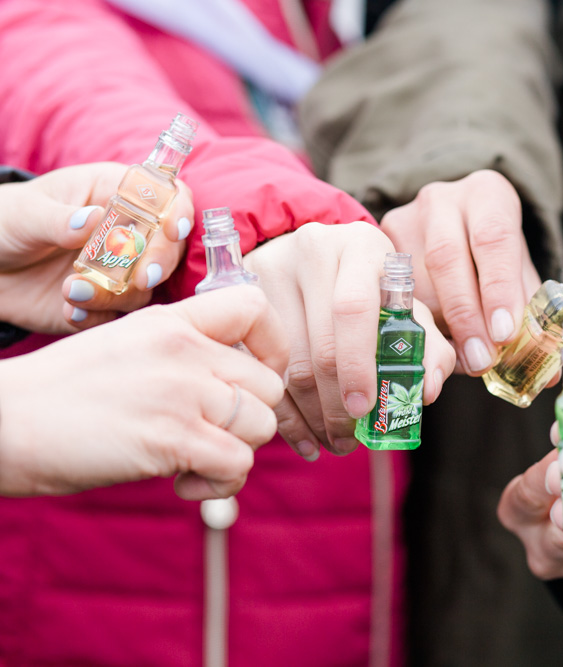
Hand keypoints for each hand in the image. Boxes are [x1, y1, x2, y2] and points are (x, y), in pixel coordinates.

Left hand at [0, 163, 191, 333]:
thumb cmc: (5, 221)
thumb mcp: (25, 213)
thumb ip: (60, 218)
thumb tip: (95, 219)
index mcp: (114, 194)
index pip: (165, 196)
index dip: (177, 211)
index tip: (172, 231)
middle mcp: (126, 233)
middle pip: (167, 248)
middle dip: (158, 264)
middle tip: (141, 279)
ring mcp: (119, 270)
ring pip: (143, 288)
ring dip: (113, 295)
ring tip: (71, 292)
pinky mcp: (105, 302)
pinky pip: (116, 316)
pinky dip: (96, 317)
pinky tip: (68, 310)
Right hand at [0, 286, 287, 498]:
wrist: (1, 423)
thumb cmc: (62, 396)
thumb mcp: (129, 348)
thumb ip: (184, 357)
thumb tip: (235, 391)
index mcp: (172, 322)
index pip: (255, 307)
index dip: (271, 347)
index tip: (248, 381)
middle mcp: (184, 350)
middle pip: (269, 385)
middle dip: (249, 419)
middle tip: (209, 435)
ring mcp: (180, 391)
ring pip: (262, 425)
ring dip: (236, 453)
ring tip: (193, 461)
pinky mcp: (173, 437)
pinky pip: (239, 464)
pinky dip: (220, 483)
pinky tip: (182, 481)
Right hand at [243, 221, 455, 457]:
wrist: (314, 256)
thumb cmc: (371, 288)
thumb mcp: (402, 307)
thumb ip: (428, 347)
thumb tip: (428, 392)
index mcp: (363, 247)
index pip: (354, 310)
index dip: (358, 366)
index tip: (365, 410)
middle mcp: (315, 249)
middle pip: (319, 344)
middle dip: (335, 405)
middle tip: (348, 440)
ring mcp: (274, 268)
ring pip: (287, 361)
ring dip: (311, 414)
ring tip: (331, 441)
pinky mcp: (245, 294)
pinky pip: (260, 364)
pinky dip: (284, 410)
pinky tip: (303, 436)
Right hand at [380, 170, 541, 374]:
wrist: (454, 223)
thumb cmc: (493, 251)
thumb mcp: (517, 267)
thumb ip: (527, 307)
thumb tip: (543, 365)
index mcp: (487, 195)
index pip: (493, 238)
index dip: (499, 288)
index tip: (504, 332)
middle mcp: (442, 201)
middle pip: (447, 257)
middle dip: (466, 315)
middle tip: (481, 359)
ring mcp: (405, 220)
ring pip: (415, 282)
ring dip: (440, 328)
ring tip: (462, 360)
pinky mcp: (377, 245)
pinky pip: (393, 294)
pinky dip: (417, 327)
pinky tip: (434, 348)